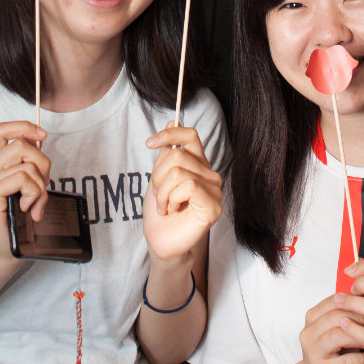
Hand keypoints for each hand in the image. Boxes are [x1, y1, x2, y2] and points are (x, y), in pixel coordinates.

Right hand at [0, 121, 49, 264]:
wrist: (9, 247)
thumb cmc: (18, 214)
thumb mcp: (25, 181)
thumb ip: (27, 159)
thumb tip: (39, 136)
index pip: (0, 130)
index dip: (23, 127)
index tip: (42, 136)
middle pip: (21, 145)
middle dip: (42, 164)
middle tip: (43, 187)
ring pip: (25, 165)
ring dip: (40, 186)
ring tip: (36, 203)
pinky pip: (22, 179)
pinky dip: (34, 193)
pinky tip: (29, 208)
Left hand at [142, 122, 222, 262]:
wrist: (160, 241)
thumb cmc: (161, 211)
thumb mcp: (159, 176)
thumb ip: (168, 152)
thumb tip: (172, 121)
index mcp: (198, 164)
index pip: (190, 135)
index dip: (169, 134)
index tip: (149, 143)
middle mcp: (210, 174)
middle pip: (177, 154)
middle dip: (158, 175)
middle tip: (158, 194)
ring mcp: (214, 190)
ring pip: (179, 171)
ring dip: (162, 191)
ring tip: (165, 205)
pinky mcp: (213, 206)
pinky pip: (189, 186)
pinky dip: (173, 198)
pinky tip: (174, 210)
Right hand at [298, 290, 363, 363]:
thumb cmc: (332, 352)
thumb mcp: (336, 330)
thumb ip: (347, 316)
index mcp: (312, 317)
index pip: (333, 301)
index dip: (354, 302)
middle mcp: (309, 332)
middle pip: (335, 316)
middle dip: (359, 318)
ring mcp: (313, 352)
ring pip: (337, 336)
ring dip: (360, 336)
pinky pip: (345, 362)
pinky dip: (362, 359)